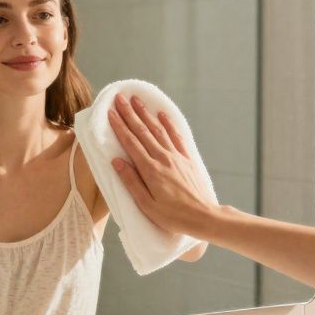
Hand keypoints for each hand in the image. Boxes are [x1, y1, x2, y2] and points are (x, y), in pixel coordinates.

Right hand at [107, 93, 215, 236]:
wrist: (204, 216)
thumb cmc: (173, 216)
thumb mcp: (147, 205)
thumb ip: (131, 181)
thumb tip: (116, 161)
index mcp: (150, 170)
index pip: (130, 143)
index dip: (119, 126)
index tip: (110, 112)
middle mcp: (163, 158)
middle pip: (142, 131)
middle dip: (129, 113)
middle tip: (119, 98)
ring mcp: (176, 156)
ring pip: (158, 130)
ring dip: (146, 114)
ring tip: (136, 100)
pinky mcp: (187, 159)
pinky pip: (176, 136)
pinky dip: (168, 124)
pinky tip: (162, 115)